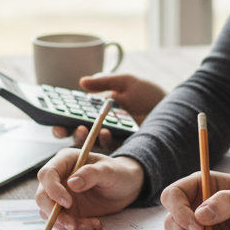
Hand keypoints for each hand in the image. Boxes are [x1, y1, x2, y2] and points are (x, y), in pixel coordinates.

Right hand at [35, 150, 145, 229]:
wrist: (125, 187)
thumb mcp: (109, 171)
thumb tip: (71, 183)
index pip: (47, 174)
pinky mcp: (66, 211)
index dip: (52, 189)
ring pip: (50, 213)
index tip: (67, 202)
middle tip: (73, 224)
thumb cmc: (118, 173)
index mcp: (65, 161)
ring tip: (92, 223)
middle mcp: (58, 178)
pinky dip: (76, 227)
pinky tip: (94, 223)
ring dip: (66, 223)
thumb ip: (91, 174)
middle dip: (54, 213)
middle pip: (42, 196)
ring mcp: (60, 196)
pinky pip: (62, 223)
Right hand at [51, 73, 166, 150]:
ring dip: (83, 138)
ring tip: (82, 130)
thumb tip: (83, 82)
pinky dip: (105, 140)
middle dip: (67, 132)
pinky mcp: (124, 147)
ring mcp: (112, 138)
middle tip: (62, 129)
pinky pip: (110, 148)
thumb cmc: (149, 94)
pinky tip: (105, 132)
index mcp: (97, 111)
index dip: (62, 119)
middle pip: (76, 132)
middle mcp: (101, 126)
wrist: (174, 109)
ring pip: (90, 143)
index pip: (73, 116)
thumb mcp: (127, 82)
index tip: (55, 119)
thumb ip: (105, 82)